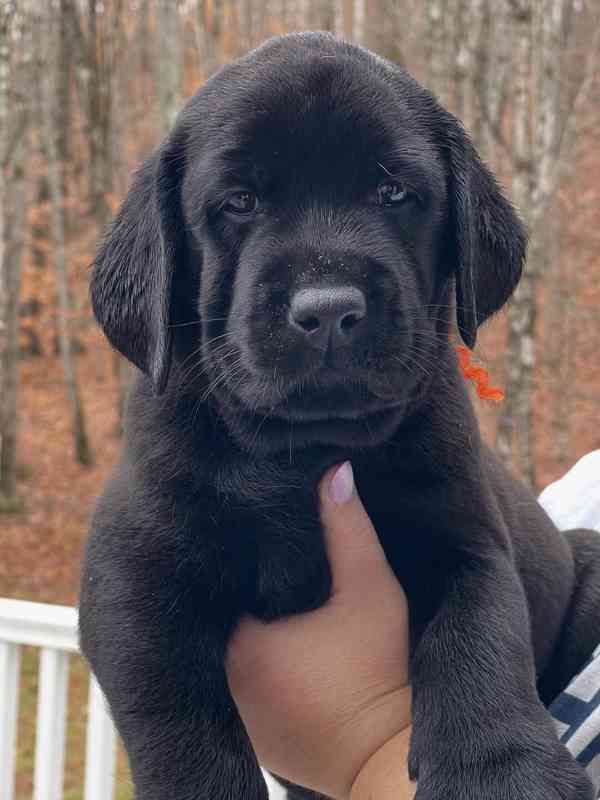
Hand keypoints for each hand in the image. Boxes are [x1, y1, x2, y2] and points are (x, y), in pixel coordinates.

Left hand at [226, 462, 413, 798]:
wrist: (391, 757)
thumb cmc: (384, 671)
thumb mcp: (372, 589)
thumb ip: (348, 527)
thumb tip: (334, 469)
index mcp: (243, 642)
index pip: (223, 580)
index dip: (239, 556)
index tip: (250, 531)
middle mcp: (226, 683)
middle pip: (223, 614)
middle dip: (241, 589)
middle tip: (256, 555)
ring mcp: (237, 714)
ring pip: (229, 651)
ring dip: (246, 627)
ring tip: (264, 592)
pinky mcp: (254, 734)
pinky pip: (242, 685)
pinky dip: (255, 663)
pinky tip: (278, 642)